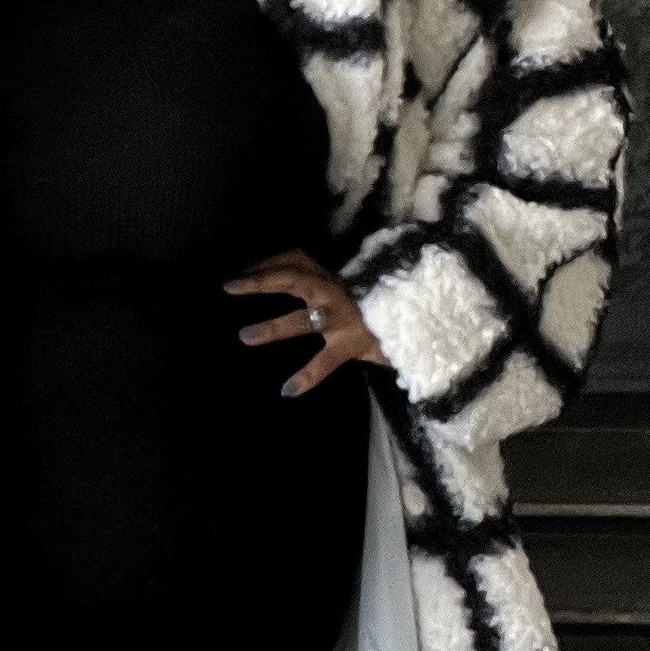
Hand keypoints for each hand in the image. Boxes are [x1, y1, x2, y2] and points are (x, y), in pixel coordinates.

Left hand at [223, 249, 389, 399]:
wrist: (418, 319)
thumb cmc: (382, 304)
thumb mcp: (355, 286)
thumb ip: (330, 285)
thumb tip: (297, 287)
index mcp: (333, 275)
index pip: (295, 260)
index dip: (267, 263)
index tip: (242, 272)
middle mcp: (335, 291)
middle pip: (292, 278)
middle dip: (260, 281)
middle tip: (231, 287)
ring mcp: (343, 318)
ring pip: (303, 320)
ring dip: (273, 327)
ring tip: (245, 337)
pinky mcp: (352, 343)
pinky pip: (325, 362)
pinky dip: (306, 377)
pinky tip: (287, 391)